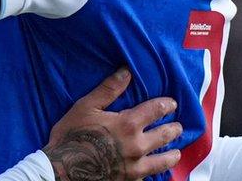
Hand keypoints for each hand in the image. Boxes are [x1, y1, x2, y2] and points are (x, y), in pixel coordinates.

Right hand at [44, 68, 181, 180]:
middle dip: (174, 129)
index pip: (156, 111)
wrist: (62, 170)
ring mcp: (135, 167)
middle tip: (178, 127)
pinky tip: (154, 171)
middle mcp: (137, 146)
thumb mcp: (86, 107)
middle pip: (164, 136)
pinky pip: (148, 177)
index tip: (173, 103)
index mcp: (128, 124)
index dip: (166, 105)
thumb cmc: (72, 135)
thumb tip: (126, 72)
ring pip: (163, 161)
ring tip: (176, 152)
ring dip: (172, 154)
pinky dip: (155, 173)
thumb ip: (108, 89)